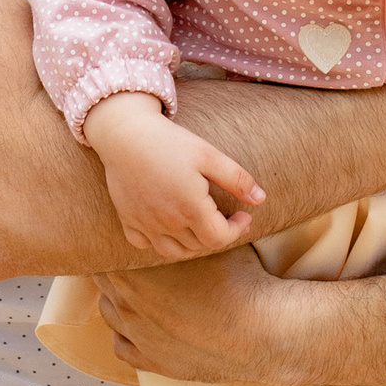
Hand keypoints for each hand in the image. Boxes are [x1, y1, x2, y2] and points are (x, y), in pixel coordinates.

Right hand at [80, 93, 264, 260]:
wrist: (124, 134)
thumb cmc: (169, 142)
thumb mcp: (209, 155)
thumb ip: (236, 178)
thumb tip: (260, 199)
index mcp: (190, 208)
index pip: (219, 238)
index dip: (237, 230)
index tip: (243, 216)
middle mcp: (167, 222)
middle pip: (199, 246)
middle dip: (217, 234)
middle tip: (225, 217)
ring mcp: (145, 223)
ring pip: (173, 252)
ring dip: (192, 245)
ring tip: (200, 226)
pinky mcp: (128, 219)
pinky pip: (144, 244)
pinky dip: (158, 242)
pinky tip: (167, 226)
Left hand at [94, 247, 301, 382]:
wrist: (260, 331)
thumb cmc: (239, 281)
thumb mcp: (211, 244)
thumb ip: (187, 231)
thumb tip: (182, 209)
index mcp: (137, 271)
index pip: (106, 253)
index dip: (113, 245)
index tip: (122, 241)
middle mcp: (129, 304)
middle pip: (103, 281)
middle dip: (115, 270)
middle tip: (130, 262)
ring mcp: (138, 336)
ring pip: (109, 312)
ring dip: (117, 300)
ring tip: (136, 292)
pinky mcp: (152, 362)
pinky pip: (122, 347)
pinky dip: (126, 334)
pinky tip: (140, 326)